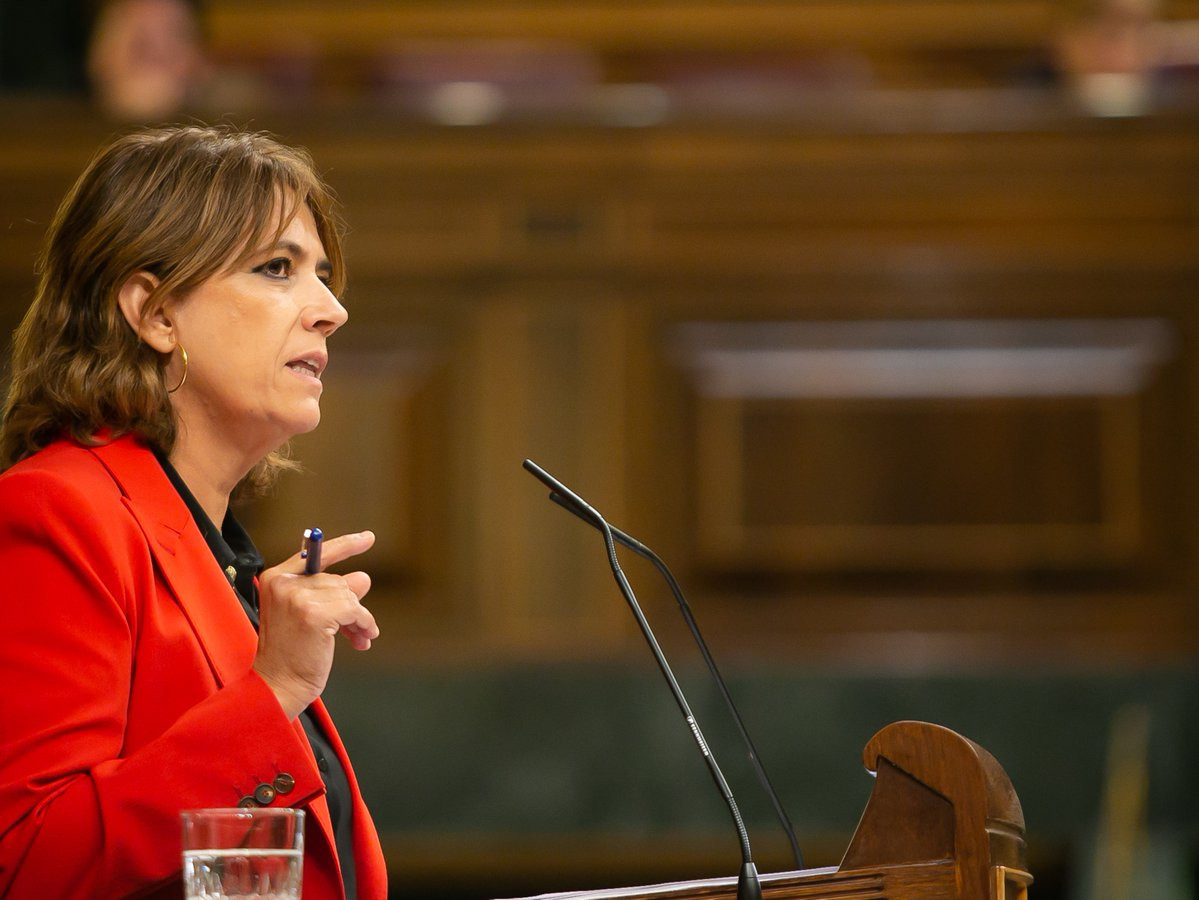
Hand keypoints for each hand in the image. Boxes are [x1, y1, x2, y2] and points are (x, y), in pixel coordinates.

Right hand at [252, 530, 378, 719]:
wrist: (278, 685)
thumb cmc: (291, 654)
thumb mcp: (310, 616)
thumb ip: (332, 594)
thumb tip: (363, 578)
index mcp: (276, 579)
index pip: (314, 554)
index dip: (345, 545)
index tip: (367, 538)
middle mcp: (283, 583)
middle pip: (337, 580)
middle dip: (351, 606)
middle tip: (356, 629)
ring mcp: (297, 597)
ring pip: (348, 595)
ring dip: (359, 619)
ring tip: (358, 637)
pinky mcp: (313, 613)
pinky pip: (354, 610)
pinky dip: (363, 624)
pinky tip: (360, 640)